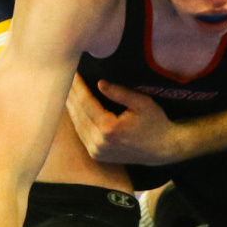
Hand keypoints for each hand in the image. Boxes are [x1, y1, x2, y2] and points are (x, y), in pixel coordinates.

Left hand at [66, 75, 184, 164]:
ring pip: (76, 124)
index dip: (78, 86)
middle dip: (71, 94)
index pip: (86, 103)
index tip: (73, 72)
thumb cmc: (155, 123)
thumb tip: (99, 83)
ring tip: (67, 89)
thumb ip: (120, 93)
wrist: (162, 149)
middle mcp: (99, 143)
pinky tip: (73, 107)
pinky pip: (81, 134)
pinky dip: (77, 119)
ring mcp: (96, 151)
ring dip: (71, 107)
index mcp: (109, 129)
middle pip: (77, 114)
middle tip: (65, 77)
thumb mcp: (142, 103)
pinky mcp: (96, 155)